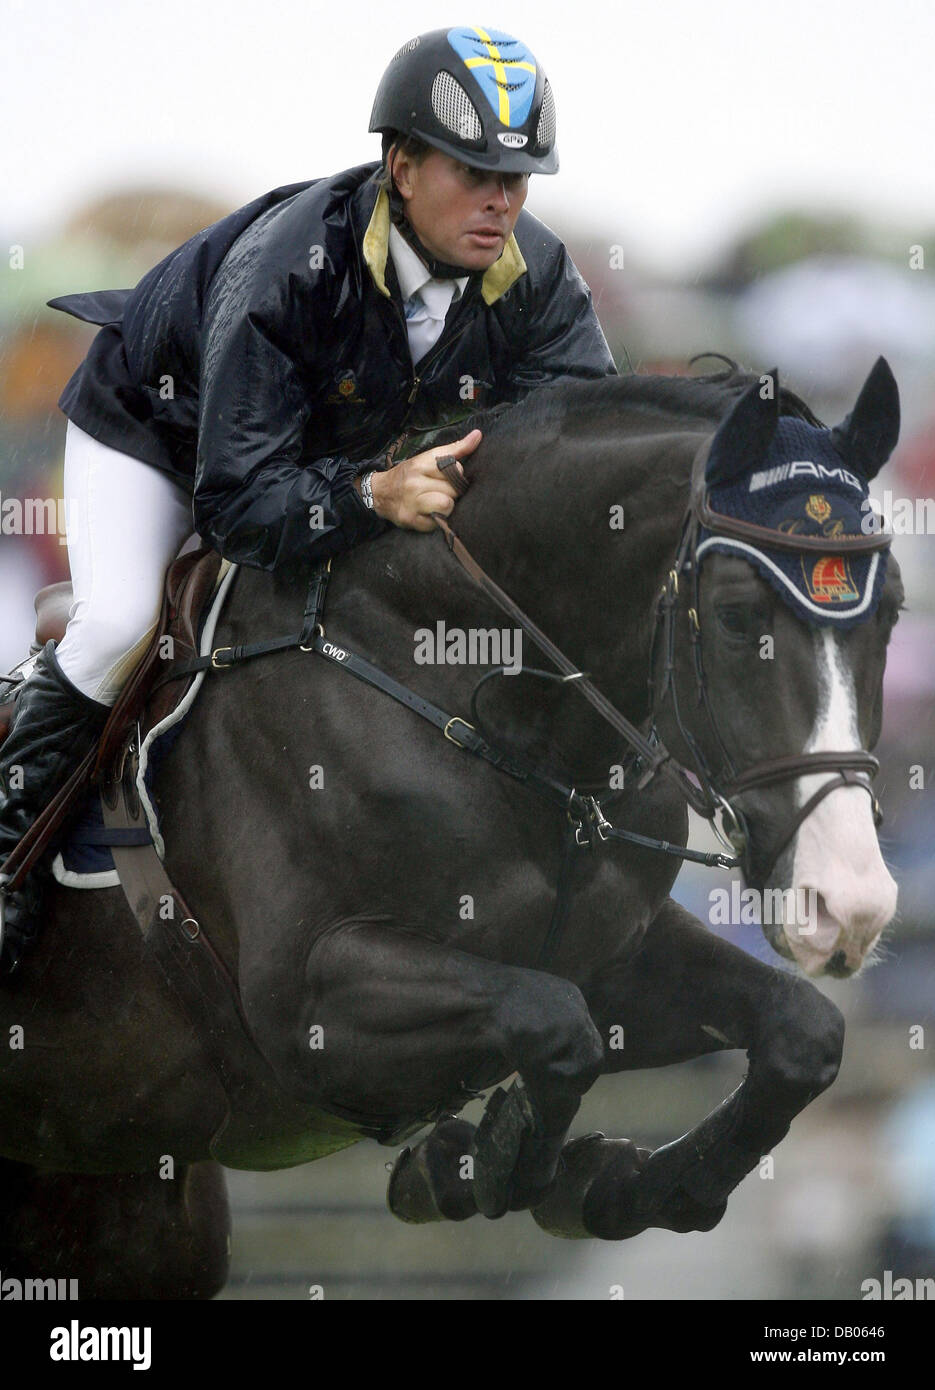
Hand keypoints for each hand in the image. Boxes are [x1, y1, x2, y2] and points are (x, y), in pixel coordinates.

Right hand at [366, 429, 481, 531]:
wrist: (381, 493)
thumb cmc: (410, 474)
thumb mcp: (428, 458)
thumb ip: (455, 449)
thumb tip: (478, 435)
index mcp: (421, 464)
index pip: (455, 467)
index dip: (456, 473)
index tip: (447, 476)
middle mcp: (415, 482)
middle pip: (453, 488)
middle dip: (452, 491)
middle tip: (442, 491)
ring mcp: (412, 502)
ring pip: (447, 504)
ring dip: (447, 505)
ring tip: (439, 503)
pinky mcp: (411, 520)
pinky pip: (438, 521)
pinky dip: (438, 519)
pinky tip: (430, 513)